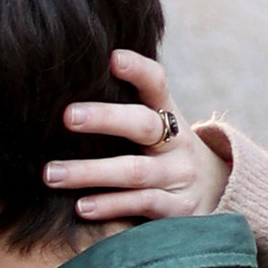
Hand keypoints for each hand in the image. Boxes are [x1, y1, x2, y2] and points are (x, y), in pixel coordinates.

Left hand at [55, 47, 230, 224]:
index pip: (157, 84)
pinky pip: (141, 204)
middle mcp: (178, 142)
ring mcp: (180, 176)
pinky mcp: (178, 210)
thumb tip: (68, 83)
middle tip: (67, 116)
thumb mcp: (156, 128)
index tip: (112, 58)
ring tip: (52, 174)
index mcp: (169, 115)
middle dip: (105, 118)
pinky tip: (82, 206)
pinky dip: (110, 205)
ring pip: (135, 171)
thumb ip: (124, 109)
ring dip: (90, 172)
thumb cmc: (164, 155)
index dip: (138, 70)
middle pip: (143, 124)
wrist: (215, 193)